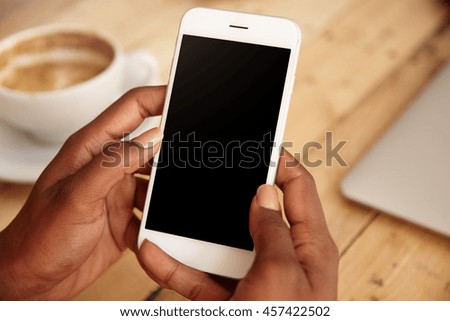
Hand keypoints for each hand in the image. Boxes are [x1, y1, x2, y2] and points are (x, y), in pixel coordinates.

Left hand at [0, 86, 165, 299]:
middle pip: (152, 145)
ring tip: (173, 203)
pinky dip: (161, 220)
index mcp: (93, 149)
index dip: (159, 96)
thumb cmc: (39, 236)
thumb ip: (116, 163)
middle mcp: (108, 167)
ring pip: (157, 182)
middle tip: (195, 157)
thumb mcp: (78, 195)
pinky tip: (160, 230)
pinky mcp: (125, 218)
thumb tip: (154, 137)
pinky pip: (154, 212)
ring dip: (167, 192)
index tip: (186, 94)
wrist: (31, 280)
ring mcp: (118, 193)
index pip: (132, 108)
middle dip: (174, 150)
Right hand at [138, 150, 338, 299]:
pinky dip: (176, 265)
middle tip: (204, 170)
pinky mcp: (228, 298)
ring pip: (219, 243)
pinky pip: (200, 275)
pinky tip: (154, 251)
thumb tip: (265, 192)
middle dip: (226, 193)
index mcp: (308, 247)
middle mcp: (281, 258)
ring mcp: (252, 278)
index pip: (297, 188)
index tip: (257, 142)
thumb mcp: (282, 275)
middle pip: (252, 212)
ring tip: (168, 207)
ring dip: (191, 230)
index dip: (279, 161)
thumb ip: (273, 230)